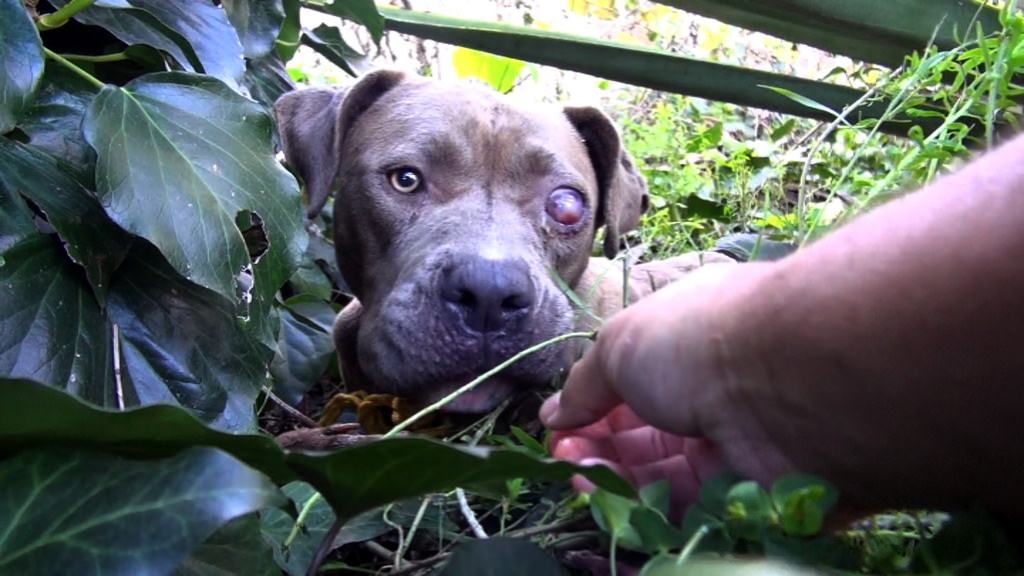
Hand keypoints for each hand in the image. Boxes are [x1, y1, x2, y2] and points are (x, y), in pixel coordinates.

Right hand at [541, 263, 792, 514]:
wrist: (789, 385)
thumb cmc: (697, 342)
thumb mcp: (621, 344)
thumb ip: (585, 384)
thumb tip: (554, 414)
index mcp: (694, 340)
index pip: (636, 379)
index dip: (594, 402)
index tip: (559, 422)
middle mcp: (717, 390)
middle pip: (645, 430)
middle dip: (595, 441)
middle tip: (563, 451)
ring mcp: (735, 444)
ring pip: (660, 472)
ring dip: (609, 472)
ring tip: (575, 469)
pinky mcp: (747, 495)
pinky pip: (685, 506)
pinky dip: (639, 503)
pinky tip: (601, 491)